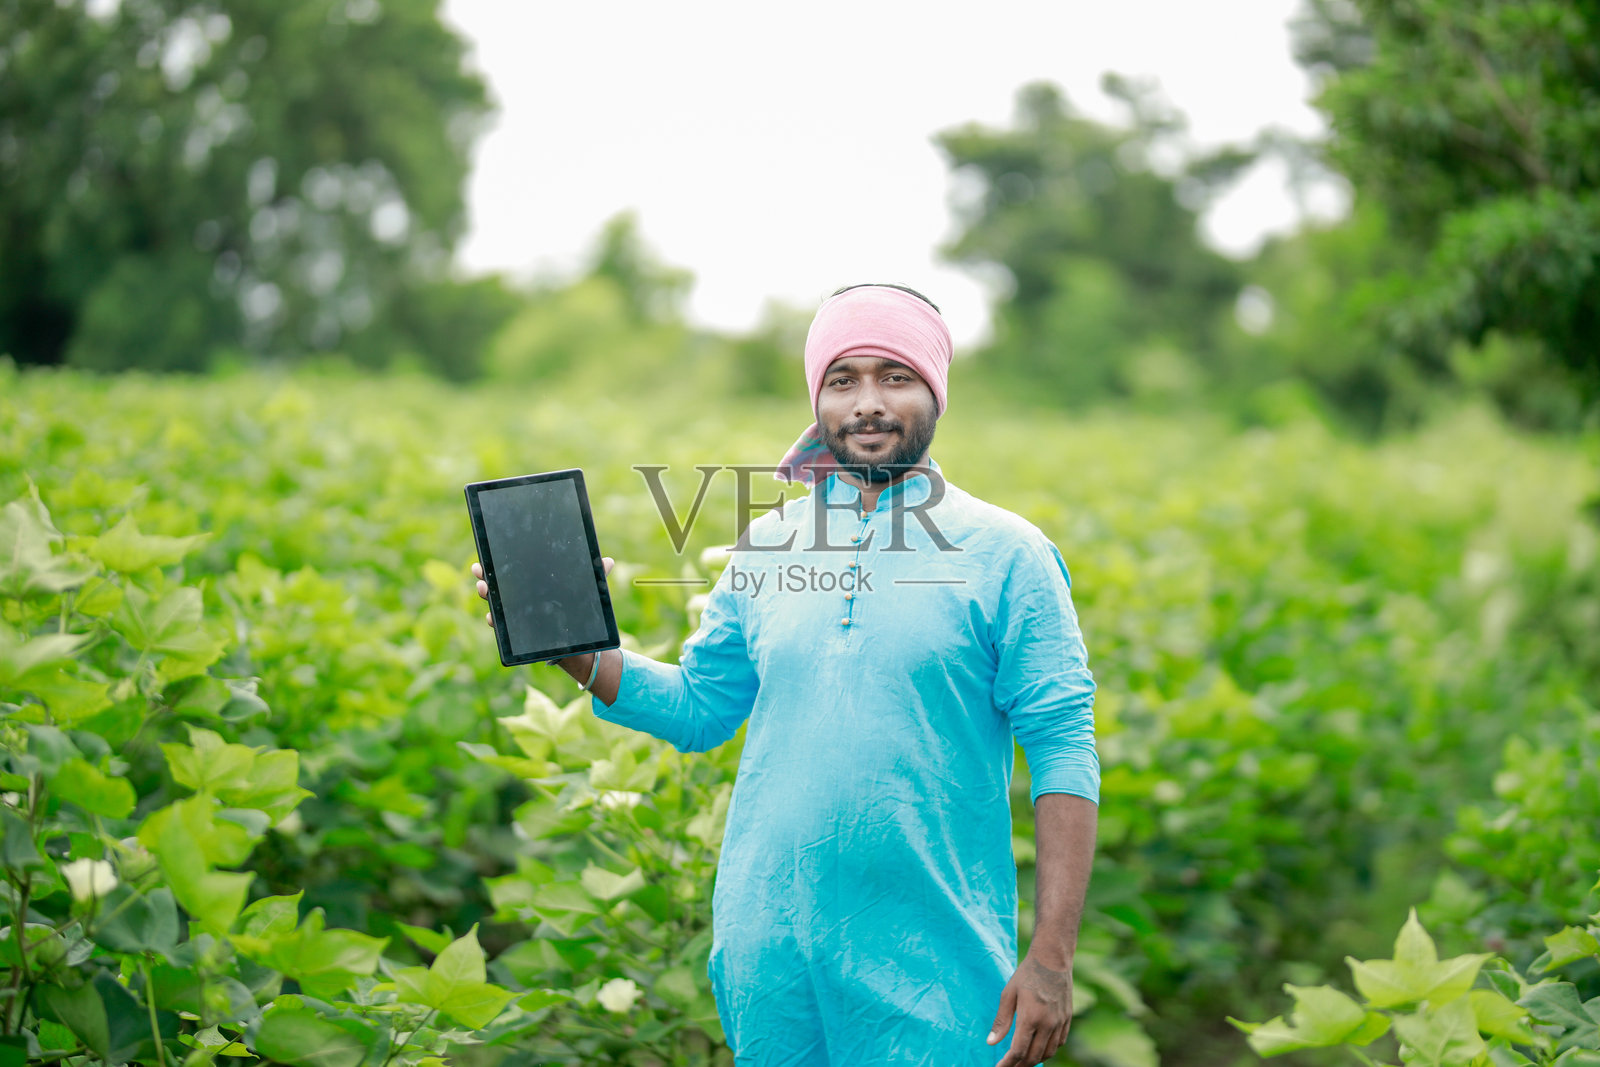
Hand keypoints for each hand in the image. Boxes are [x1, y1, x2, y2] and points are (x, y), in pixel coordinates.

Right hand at [471, 558, 613, 627]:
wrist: (579, 642)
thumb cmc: (577, 612)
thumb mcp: (586, 593)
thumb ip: (595, 576)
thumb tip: (608, 561)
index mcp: (531, 584)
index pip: (510, 570)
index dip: (495, 563)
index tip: (485, 556)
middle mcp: (519, 599)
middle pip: (496, 585)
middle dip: (485, 577)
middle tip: (481, 572)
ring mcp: (516, 616)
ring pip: (496, 604)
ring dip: (487, 596)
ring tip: (484, 590)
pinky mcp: (518, 632)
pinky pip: (502, 627)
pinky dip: (495, 621)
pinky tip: (491, 617)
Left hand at [988, 952, 1073, 1066]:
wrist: (1052, 959)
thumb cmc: (1027, 974)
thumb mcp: (1008, 994)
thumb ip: (1001, 1021)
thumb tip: (991, 1042)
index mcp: (1030, 1017)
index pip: (1018, 1051)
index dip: (1008, 1064)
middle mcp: (1048, 1023)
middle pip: (1034, 1057)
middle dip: (1020, 1065)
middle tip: (1008, 1066)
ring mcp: (1060, 1022)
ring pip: (1048, 1052)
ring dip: (1034, 1060)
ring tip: (1021, 1060)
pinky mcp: (1067, 1019)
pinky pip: (1058, 1043)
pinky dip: (1048, 1050)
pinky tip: (1038, 1047)